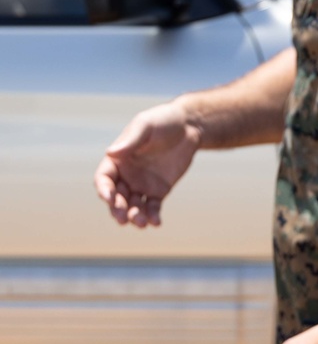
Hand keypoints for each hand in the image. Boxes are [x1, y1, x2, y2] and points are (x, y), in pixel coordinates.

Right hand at [93, 100, 200, 227]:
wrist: (189, 125)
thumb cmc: (163, 120)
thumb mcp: (146, 126)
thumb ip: (131, 141)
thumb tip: (110, 152)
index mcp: (118, 160)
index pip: (104, 179)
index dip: (103, 190)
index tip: (109, 198)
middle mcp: (126, 175)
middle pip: (116, 198)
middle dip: (118, 209)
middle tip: (123, 218)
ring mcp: (142, 185)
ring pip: (133, 206)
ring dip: (135, 216)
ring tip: (141, 223)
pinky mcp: (159, 191)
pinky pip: (153, 207)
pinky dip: (153, 216)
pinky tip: (156, 223)